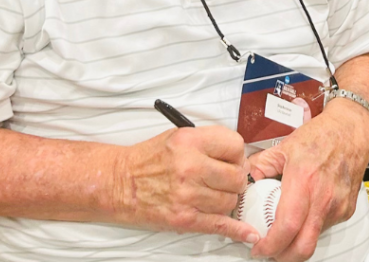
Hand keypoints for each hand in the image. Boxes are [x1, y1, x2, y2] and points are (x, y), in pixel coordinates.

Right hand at [115, 126, 257, 242]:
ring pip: (229, 201)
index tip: (234, 160)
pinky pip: (219, 225)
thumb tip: (237, 156)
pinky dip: (236, 230)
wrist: (119, 183)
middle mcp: (190, 167)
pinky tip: (249, 233)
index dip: (238, 154)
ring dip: (227, 200)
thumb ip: (209, 142)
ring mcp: (187, 195)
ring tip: (214, 194)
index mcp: (190, 142)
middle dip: (236, 179)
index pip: (235, 146)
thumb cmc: (149, 160)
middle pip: (236, 176)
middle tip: (227, 179)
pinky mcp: (183, 219)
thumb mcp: (179, 136)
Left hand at [247, 99, 368, 260]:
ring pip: (314, 240)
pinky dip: (311, 228)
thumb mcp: (284, 146)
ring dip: (297, 242)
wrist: (351, 129)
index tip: (259, 248)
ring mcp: (337, 205)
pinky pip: (325, 228)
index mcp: (304, 180)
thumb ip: (260, 164)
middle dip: (283, 257)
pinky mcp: (347, 209)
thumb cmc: (321, 135)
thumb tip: (244, 179)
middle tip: (270, 251)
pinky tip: (305, 214)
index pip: (286, 227)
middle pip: (303, 247)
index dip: (270, 245)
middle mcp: (323, 197)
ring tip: (286, 229)